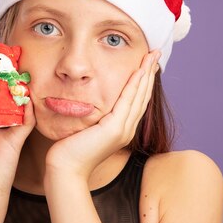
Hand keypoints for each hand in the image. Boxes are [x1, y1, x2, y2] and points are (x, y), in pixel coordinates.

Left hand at [44, 50, 160, 179]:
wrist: (66, 169)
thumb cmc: (70, 150)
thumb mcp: (86, 128)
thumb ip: (94, 116)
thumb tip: (91, 101)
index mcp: (122, 129)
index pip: (137, 100)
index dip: (144, 81)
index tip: (148, 63)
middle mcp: (127, 129)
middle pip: (143, 95)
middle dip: (150, 73)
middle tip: (156, 53)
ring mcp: (123, 130)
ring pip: (139, 96)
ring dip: (146, 74)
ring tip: (152, 57)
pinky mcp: (115, 129)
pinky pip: (127, 101)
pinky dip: (134, 85)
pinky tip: (139, 71)